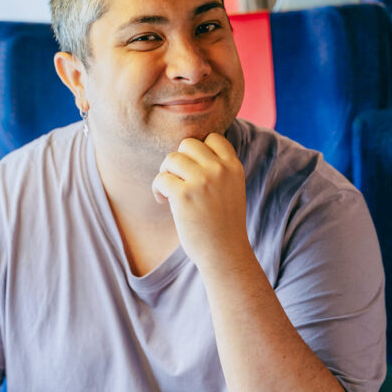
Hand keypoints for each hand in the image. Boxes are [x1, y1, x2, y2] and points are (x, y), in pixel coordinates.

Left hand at [151, 133, 248, 270]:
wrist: (225, 253)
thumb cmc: (223, 223)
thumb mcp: (231, 188)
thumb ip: (217, 169)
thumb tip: (186, 149)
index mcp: (233, 166)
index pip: (213, 138)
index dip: (198, 151)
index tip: (193, 169)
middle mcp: (219, 170)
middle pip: (187, 144)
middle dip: (178, 161)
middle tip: (177, 180)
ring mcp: (202, 180)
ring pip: (171, 159)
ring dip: (165, 173)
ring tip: (169, 192)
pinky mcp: (184, 194)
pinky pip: (161, 178)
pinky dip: (157, 189)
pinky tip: (163, 201)